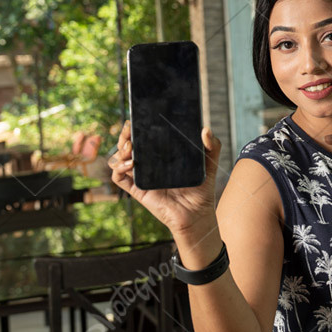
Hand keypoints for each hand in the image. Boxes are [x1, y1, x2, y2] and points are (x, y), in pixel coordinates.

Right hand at [109, 120, 221, 236]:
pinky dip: (119, 168)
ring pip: (119, 160)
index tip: (137, 118)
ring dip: (120, 150)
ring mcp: (141, 177)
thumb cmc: (201, 189)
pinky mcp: (137, 190)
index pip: (144, 138)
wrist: (198, 213)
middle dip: (124, 135)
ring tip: (130, 145)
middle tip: (129, 127)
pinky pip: (119, 178)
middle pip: (127, 146)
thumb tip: (206, 130)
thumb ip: (212, 145)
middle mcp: (148, 165)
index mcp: (161, 156)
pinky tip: (130, 163)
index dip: (137, 127)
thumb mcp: (209, 163)